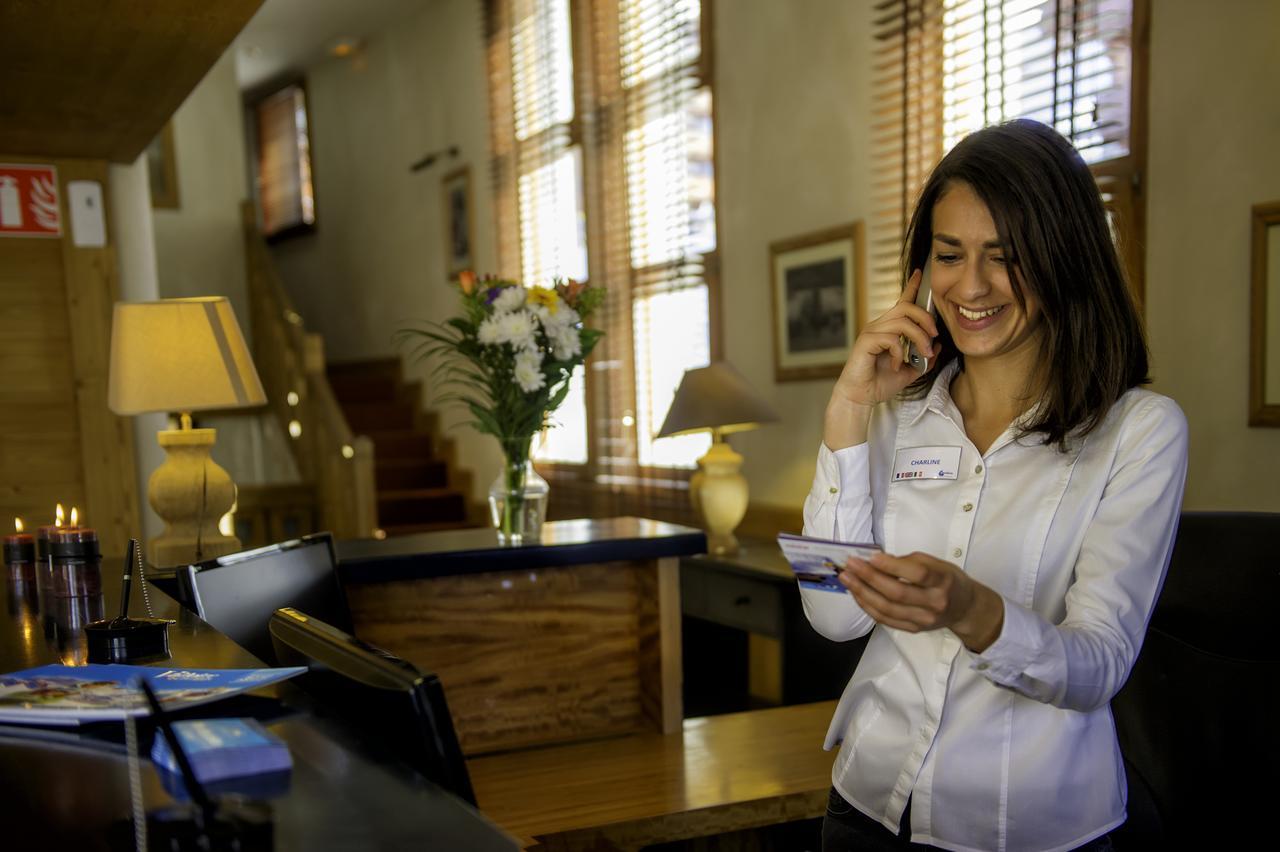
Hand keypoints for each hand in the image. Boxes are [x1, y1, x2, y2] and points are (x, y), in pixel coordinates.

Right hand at [830, 269, 938, 409]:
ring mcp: (871, 332)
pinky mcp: (866, 342)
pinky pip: (891, 338)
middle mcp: (879, 326)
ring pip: (902, 321)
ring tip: (923, 354)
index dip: (912, 286)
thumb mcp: (910, 371)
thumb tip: (937, 345)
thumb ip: (924, 358)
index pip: (902, 303)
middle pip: (906, 307)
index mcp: (889, 329)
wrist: (861, 398)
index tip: (921, 273)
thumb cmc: (880, 383)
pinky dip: (899, 352)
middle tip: (935, 335)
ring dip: (919, 337)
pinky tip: (895, 364)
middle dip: (925, 318)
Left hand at [838, 550, 1003, 651]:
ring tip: (847, 578)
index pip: (916, 574)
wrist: (964, 608)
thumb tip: (877, 560)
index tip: (871, 557)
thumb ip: (909, 561)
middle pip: (897, 593)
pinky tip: (857, 593)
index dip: (892, 566)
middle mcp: (934, 603)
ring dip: (862, 593)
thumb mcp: (936, 563)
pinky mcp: (913, 629)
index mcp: (942, 581)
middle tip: (850, 565)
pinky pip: (885, 620)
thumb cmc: (948, 580)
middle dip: (869, 578)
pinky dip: (868, 606)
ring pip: (887, 609)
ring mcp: (922, 620)